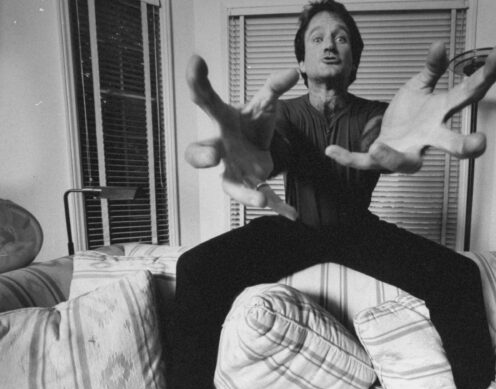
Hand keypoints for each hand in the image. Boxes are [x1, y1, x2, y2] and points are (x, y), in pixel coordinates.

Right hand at [184, 55, 299, 219]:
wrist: (255, 147)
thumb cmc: (251, 123)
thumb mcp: (263, 103)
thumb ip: (275, 88)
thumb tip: (293, 72)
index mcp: (222, 120)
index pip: (205, 100)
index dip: (198, 82)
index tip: (196, 61)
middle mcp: (220, 148)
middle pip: (199, 153)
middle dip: (203, 156)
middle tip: (211, 156)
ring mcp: (231, 170)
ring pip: (228, 186)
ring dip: (245, 194)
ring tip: (261, 200)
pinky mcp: (248, 186)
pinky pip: (259, 198)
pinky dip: (277, 207)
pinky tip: (292, 214)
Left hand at [325, 41, 495, 172]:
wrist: (389, 137)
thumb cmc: (410, 115)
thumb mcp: (420, 87)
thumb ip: (431, 69)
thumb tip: (440, 46)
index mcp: (440, 115)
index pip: (468, 95)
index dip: (487, 73)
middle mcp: (427, 139)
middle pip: (449, 144)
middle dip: (464, 146)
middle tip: (478, 143)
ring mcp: (405, 152)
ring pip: (405, 163)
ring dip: (392, 157)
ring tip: (377, 147)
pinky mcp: (380, 160)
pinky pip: (363, 162)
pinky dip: (348, 158)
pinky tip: (331, 150)